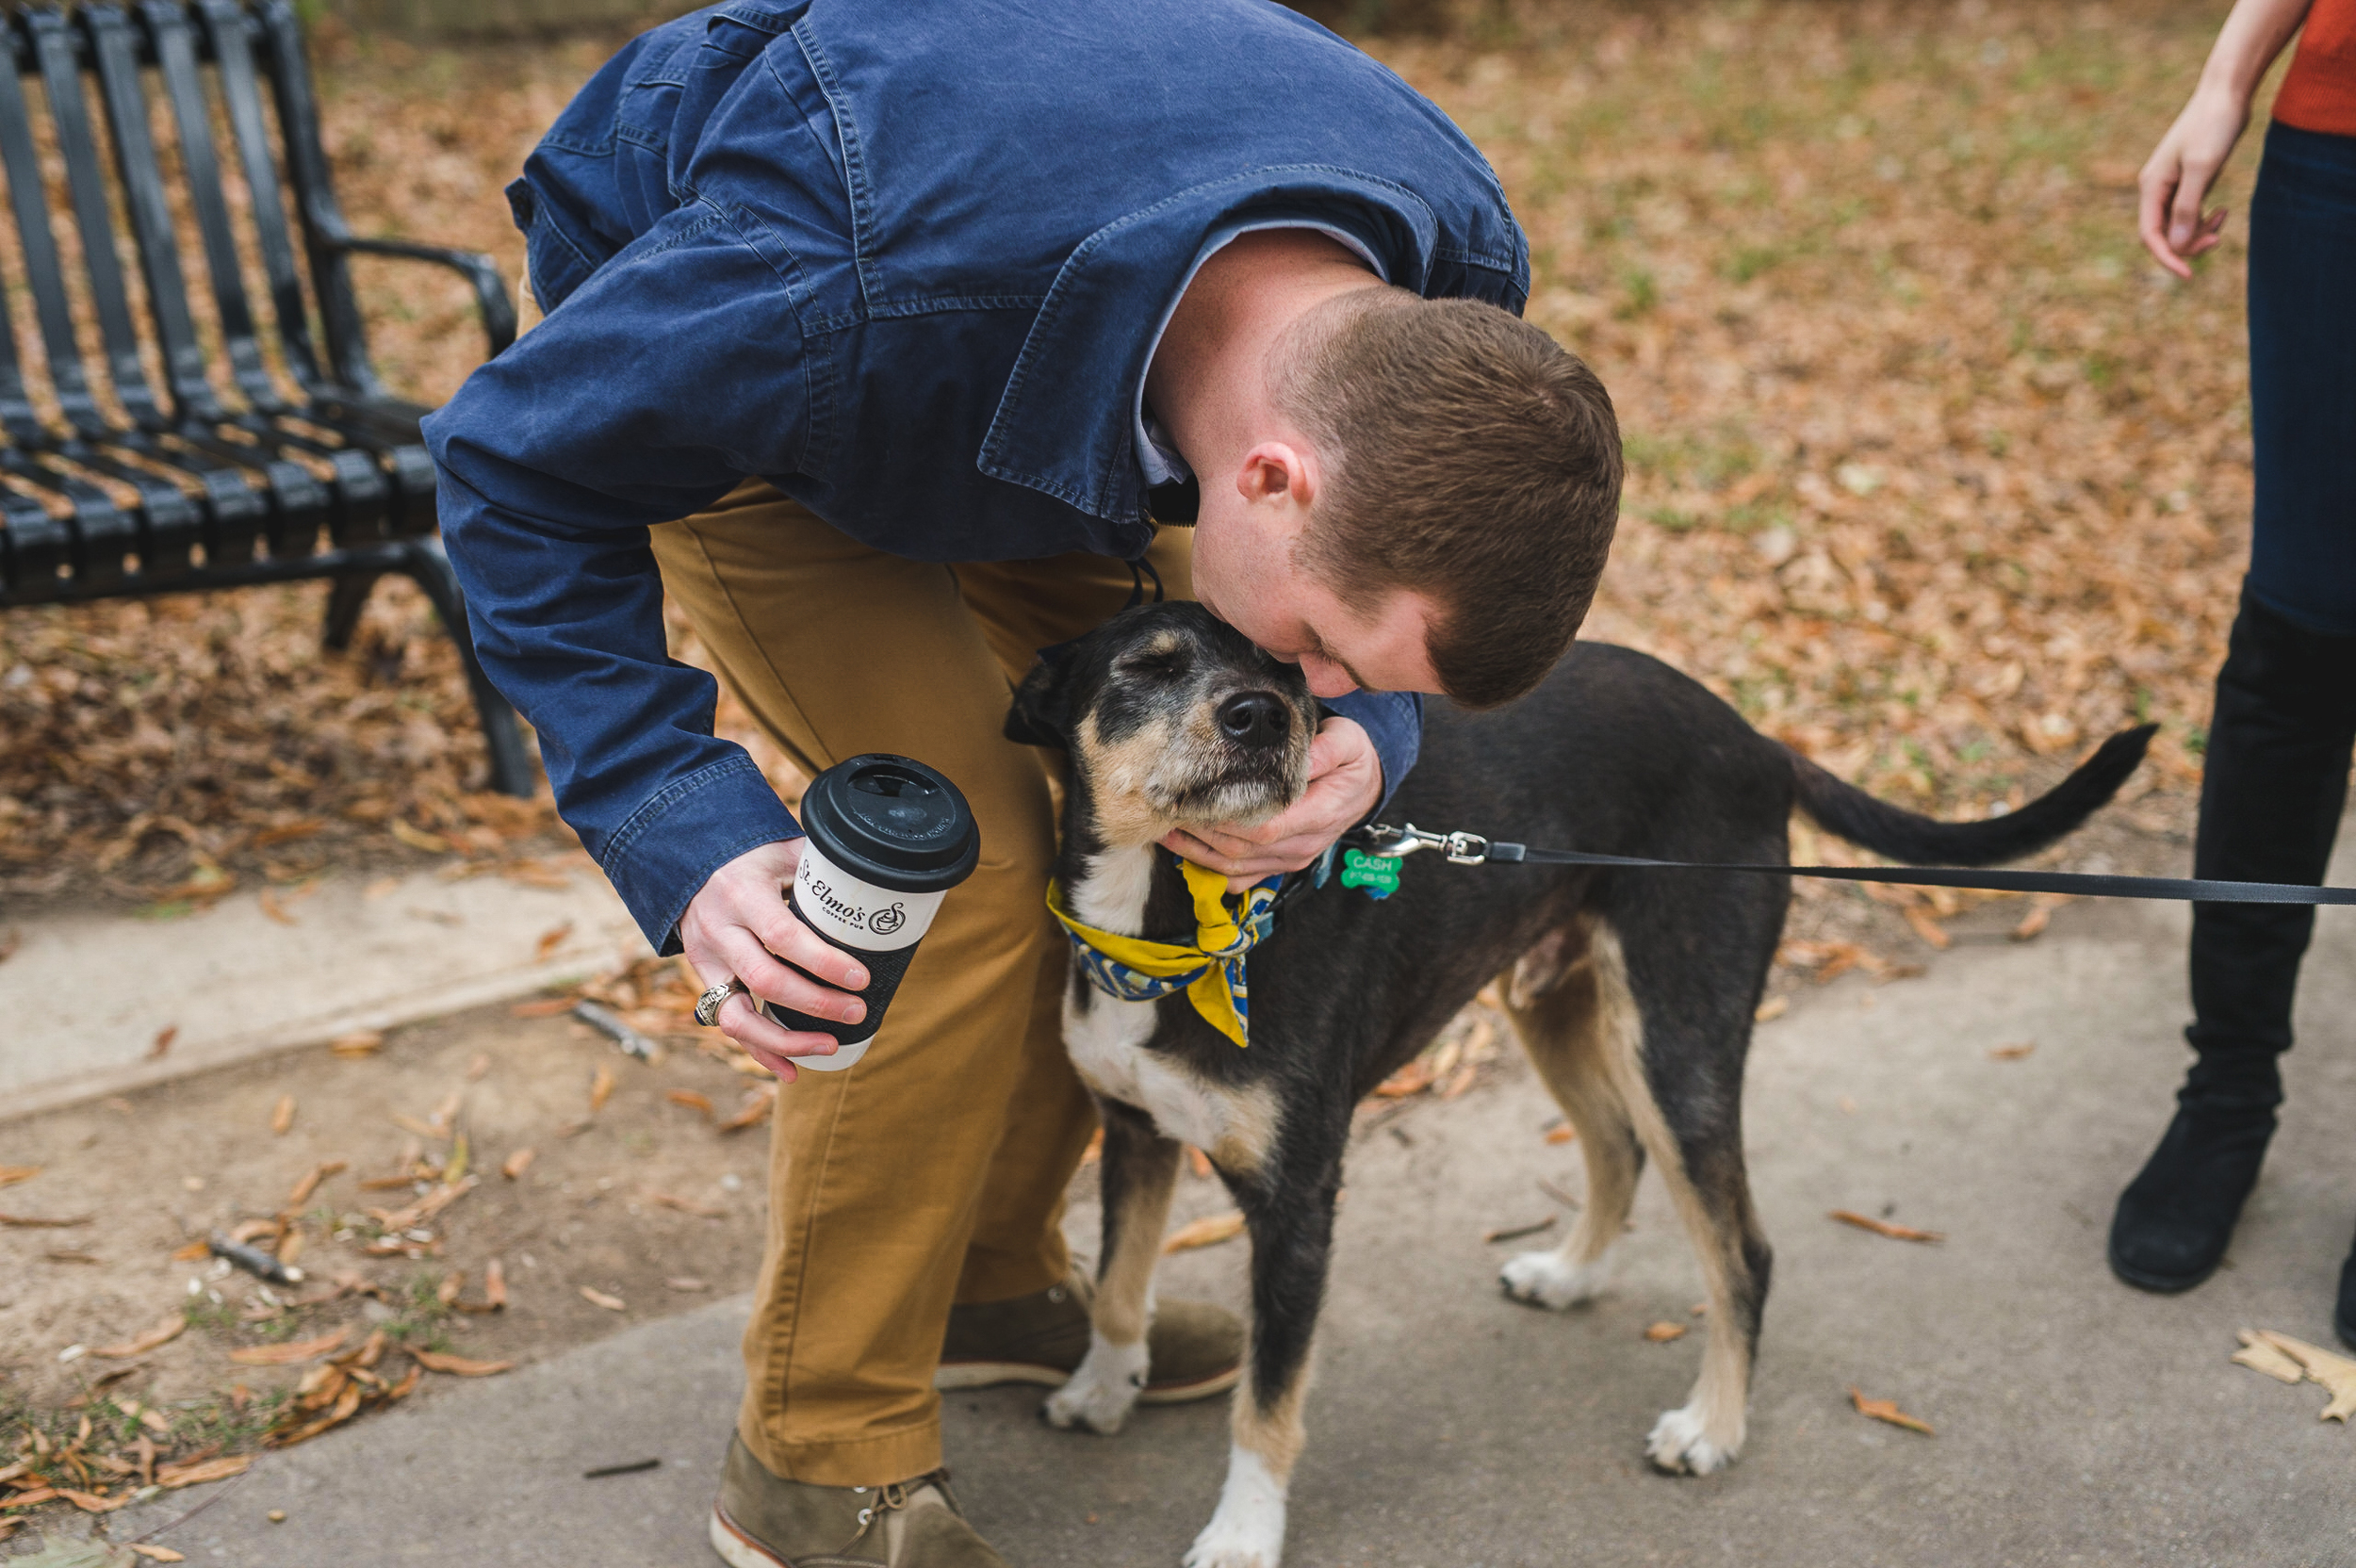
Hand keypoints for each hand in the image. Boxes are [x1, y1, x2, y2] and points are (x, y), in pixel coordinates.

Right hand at [677, 839, 868, 1080]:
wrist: (687, 862)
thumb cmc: (749, 855)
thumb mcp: (780, 850)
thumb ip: (820, 868)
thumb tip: (878, 880)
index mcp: (743, 895)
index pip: (783, 936)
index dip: (823, 962)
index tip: (861, 978)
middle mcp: (719, 931)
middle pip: (765, 980)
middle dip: (815, 1003)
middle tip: (857, 1011)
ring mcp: (707, 961)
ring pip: (738, 1016)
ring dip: (786, 1040)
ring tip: (830, 1046)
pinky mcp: (706, 981)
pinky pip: (729, 1026)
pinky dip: (761, 1052)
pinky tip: (792, 1071)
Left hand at [1161, 715, 1382, 891]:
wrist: (1362, 787)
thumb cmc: (1351, 759)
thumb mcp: (1348, 742)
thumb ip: (1324, 750)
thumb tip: (1296, 758)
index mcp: (1320, 813)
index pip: (1264, 827)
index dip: (1226, 819)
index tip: (1195, 798)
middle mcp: (1303, 844)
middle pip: (1241, 849)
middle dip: (1200, 832)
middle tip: (1169, 807)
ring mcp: (1290, 860)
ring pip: (1234, 868)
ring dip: (1196, 852)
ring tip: (1166, 827)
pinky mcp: (1279, 865)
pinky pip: (1239, 879)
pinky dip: (1208, 869)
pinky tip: (1185, 848)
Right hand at [2139, 81, 2244, 278]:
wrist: (2226, 92)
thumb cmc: (2213, 126)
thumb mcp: (2201, 168)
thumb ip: (2186, 207)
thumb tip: (2175, 245)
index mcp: (2151, 186)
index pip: (2150, 235)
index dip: (2167, 258)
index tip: (2189, 274)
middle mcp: (2156, 188)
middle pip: (2164, 234)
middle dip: (2188, 244)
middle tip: (2219, 239)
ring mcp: (2173, 185)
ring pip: (2178, 225)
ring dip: (2199, 232)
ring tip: (2224, 218)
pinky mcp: (2190, 180)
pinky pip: (2190, 213)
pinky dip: (2205, 219)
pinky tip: (2223, 210)